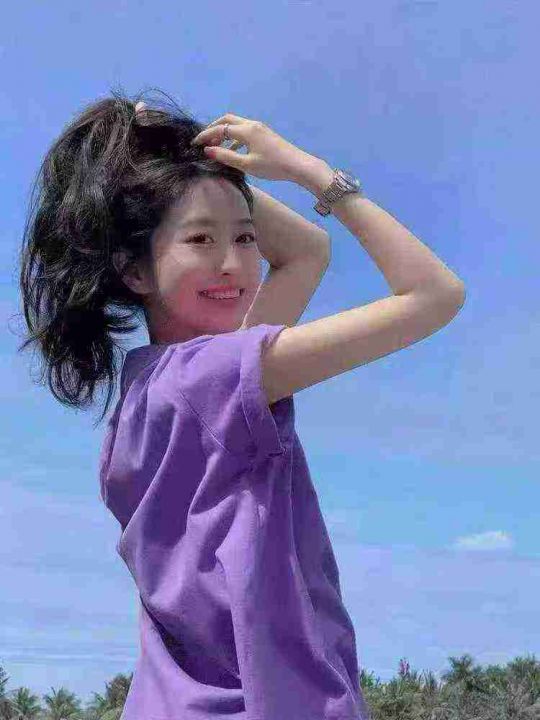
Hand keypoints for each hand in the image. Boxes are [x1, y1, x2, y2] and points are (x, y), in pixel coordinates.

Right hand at [190, 113, 318, 182]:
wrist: (298, 165)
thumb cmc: (272, 166)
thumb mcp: (247, 164)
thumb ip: (226, 156)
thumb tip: (208, 150)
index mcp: (246, 130)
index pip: (220, 128)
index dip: (206, 135)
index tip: (195, 143)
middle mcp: (252, 124)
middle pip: (227, 119)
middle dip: (213, 128)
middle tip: (204, 140)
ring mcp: (259, 128)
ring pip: (236, 124)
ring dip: (224, 132)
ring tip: (215, 146)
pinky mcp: (264, 134)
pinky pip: (244, 131)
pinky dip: (234, 137)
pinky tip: (232, 150)